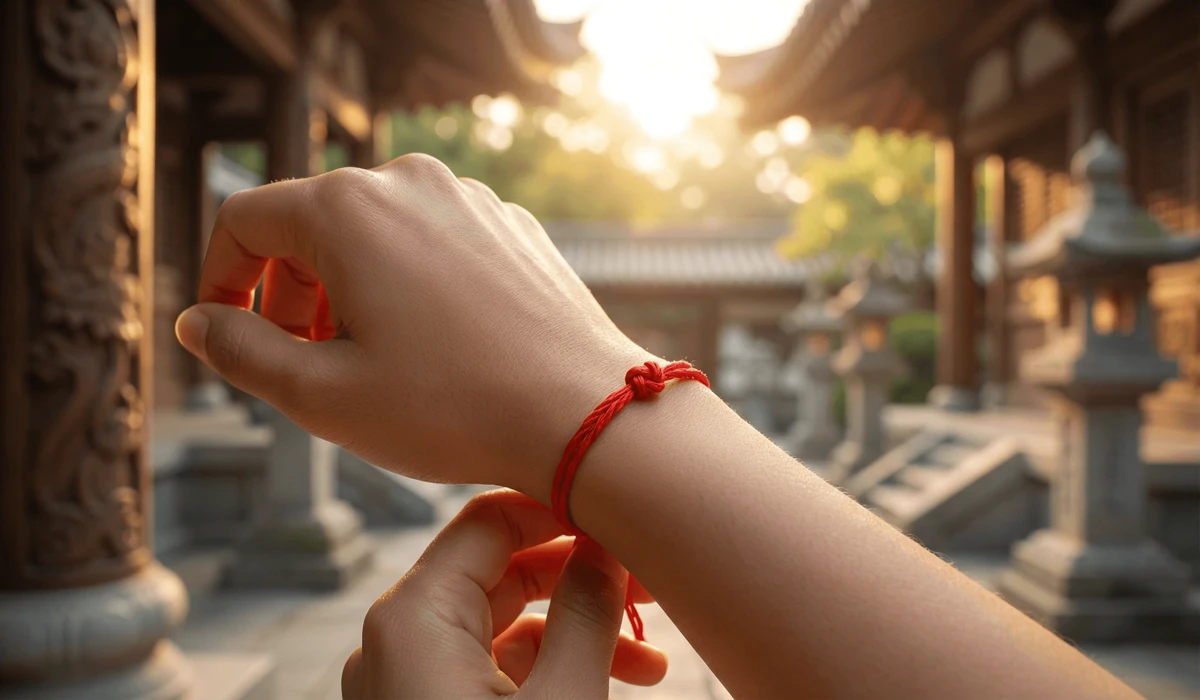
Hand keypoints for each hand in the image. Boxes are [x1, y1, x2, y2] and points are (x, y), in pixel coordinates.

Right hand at [176, 157, 653, 494]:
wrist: (586, 413)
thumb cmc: (456, 409)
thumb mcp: (321, 394)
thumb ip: (239, 351)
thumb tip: (200, 322)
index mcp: (347, 209)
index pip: (244, 220)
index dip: (221, 280)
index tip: (230, 334)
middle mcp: (409, 184)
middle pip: (310, 224)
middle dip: (290, 293)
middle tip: (307, 363)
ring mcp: (469, 199)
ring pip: (375, 233)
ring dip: (350, 290)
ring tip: (371, 360)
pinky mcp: (510, 225)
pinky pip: (433, 243)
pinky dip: (409, 283)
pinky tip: (434, 347)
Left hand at [341, 490, 666, 697]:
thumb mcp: (561, 698)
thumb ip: (585, 615)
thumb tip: (606, 550)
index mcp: (411, 617)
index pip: (492, 519)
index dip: (564, 513)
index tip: (627, 522)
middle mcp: (395, 640)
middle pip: (499, 570)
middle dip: (582, 576)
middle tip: (654, 587)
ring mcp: (405, 681)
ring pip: (500, 624)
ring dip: (575, 629)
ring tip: (650, 656)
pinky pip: (488, 668)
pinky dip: (545, 667)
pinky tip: (609, 677)